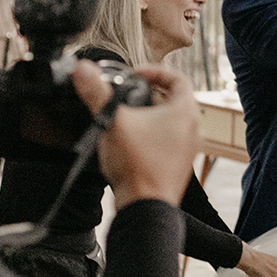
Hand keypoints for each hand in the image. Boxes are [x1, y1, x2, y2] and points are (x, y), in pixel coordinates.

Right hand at [72, 60, 198, 209]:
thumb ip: (97, 93)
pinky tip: (130, 139)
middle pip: (174, 98)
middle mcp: (193, 128)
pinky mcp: (179, 162)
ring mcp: (189, 147)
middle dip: (149, 92)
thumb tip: (82, 69)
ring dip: (149, 113)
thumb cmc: (137, 166)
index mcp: (186, 112)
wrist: (146, 207)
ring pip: (170, 119)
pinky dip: (152, 132)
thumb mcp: (113, 122)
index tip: (134, 74)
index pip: (178, 77)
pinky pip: (168, 138)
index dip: (155, 70)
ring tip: (125, 116)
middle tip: (127, 94)